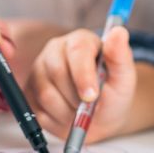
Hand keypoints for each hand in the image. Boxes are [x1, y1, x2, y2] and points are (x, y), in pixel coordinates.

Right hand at [28, 27, 135, 142]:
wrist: (101, 118)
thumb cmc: (113, 94)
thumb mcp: (124, 77)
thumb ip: (121, 56)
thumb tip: (119, 32)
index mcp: (80, 41)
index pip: (77, 50)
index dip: (83, 75)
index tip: (92, 96)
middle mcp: (55, 51)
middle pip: (57, 72)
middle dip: (76, 97)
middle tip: (90, 108)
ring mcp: (39, 70)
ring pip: (46, 94)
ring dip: (67, 112)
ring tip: (80, 111)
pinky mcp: (29, 91)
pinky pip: (37, 110)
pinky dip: (55, 120)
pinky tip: (67, 115)